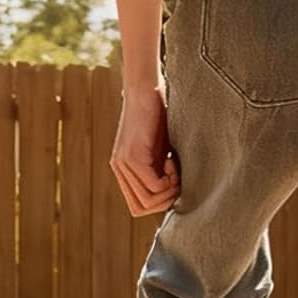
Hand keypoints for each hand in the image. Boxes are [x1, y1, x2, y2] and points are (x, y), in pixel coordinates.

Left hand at [110, 85, 179, 216]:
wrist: (148, 89)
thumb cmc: (161, 116)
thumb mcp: (163, 151)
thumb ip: (163, 172)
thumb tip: (177, 196)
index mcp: (125, 171)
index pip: (139, 207)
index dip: (161, 203)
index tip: (174, 181)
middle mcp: (120, 169)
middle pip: (143, 208)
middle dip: (167, 200)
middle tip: (177, 176)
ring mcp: (123, 163)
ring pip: (149, 200)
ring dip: (170, 190)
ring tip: (175, 167)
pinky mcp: (132, 156)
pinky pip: (154, 185)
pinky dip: (170, 179)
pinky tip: (172, 160)